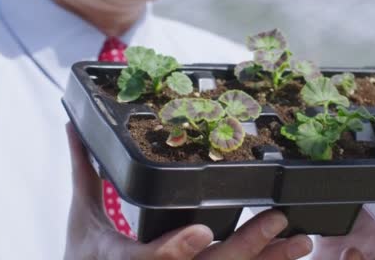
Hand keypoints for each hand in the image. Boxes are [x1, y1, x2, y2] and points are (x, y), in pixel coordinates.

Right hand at [65, 123, 312, 259]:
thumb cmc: (84, 257)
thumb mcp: (81, 217)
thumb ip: (85, 171)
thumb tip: (74, 127)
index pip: (153, 258)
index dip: (177, 247)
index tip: (203, 230)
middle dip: (246, 247)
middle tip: (280, 220)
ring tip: (300, 242)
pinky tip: (288, 253)